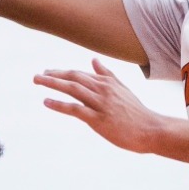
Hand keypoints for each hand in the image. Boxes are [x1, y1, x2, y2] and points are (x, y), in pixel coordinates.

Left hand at [36, 61, 164, 154]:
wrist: (151, 129)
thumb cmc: (137, 112)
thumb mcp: (123, 89)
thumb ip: (107, 75)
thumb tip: (94, 60)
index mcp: (108, 82)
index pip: (80, 74)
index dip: (63, 72)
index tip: (49, 72)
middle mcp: (103, 90)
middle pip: (73, 78)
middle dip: (54, 75)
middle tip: (37, 76)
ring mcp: (101, 104)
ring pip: (72, 89)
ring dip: (53, 84)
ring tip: (38, 82)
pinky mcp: (99, 119)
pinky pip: (75, 109)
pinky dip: (59, 104)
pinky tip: (47, 102)